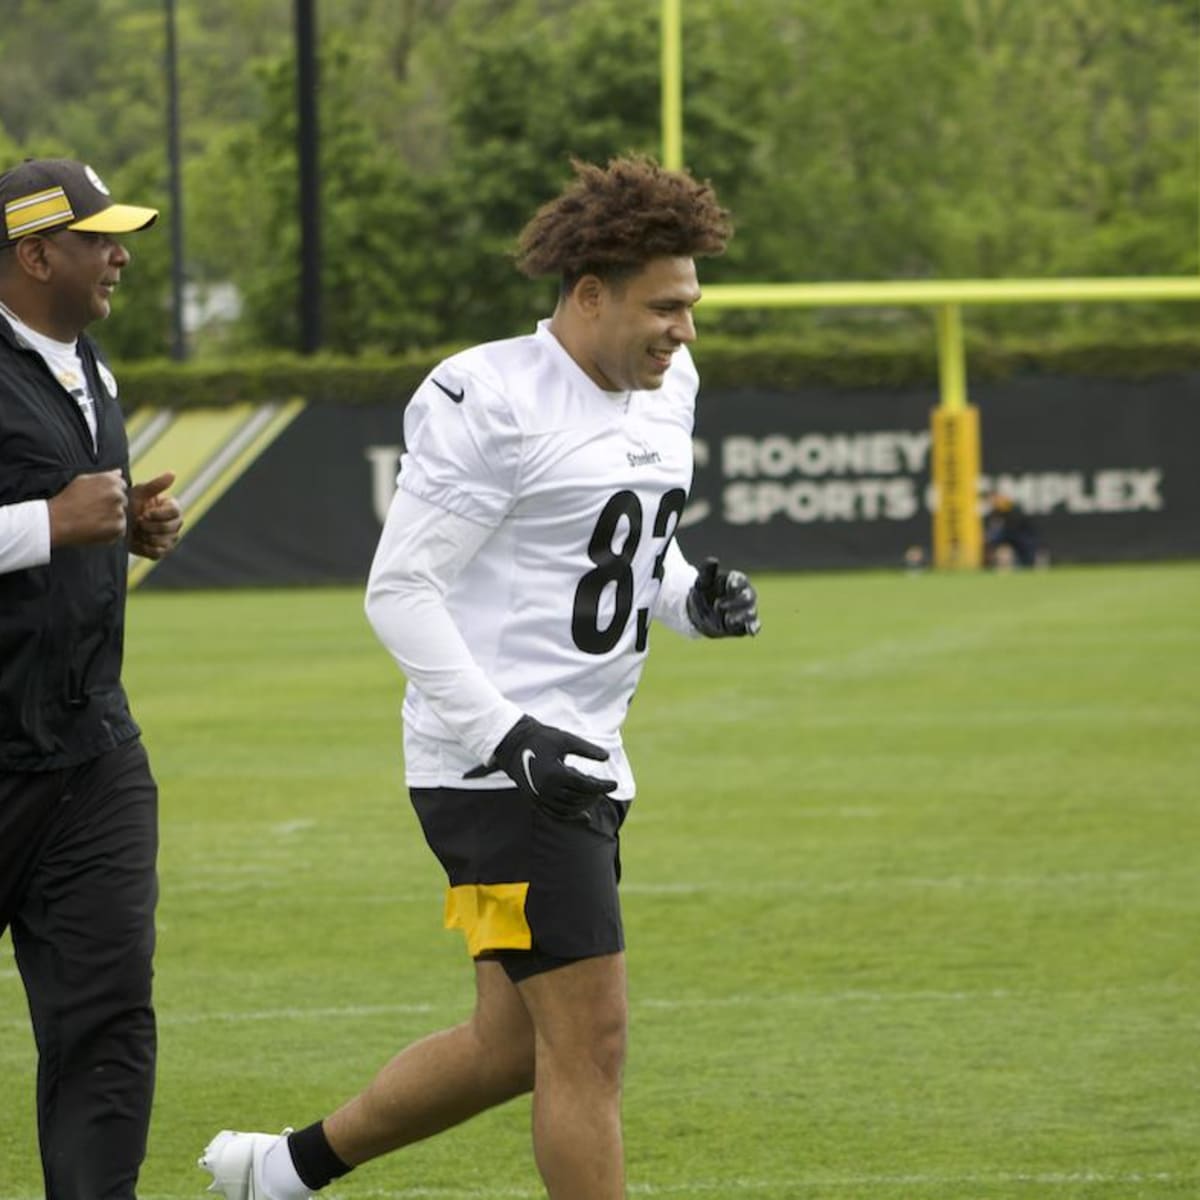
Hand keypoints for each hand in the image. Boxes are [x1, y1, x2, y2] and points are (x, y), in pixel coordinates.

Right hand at [47, 470, 127, 546]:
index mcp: (111, 481)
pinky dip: (111, 530)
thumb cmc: (68, 500)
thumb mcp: (83, 480)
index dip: (111, 493)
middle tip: (95, 510)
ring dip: (112, 518)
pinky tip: (97, 528)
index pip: (122, 486)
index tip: (100, 499)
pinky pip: (120, 529)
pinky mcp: (118, 527)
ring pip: (121, 515)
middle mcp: (117, 495)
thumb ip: (105, 475)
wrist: (58, 520)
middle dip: (113, 505)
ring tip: (94, 519)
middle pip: (123, 500)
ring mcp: (119, 511)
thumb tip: (119, 472)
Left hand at [129, 471, 182, 559]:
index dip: (160, 514)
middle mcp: (175, 524)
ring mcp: (170, 539)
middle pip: (171, 528)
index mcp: (173, 509)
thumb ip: (156, 485)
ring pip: (165, 541)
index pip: (175, 512)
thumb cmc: (129, 504)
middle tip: (137, 523)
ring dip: (147, 536)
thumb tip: (173, 473)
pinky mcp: (162, 551)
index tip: (145, 513)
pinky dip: (145, 547)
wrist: (116, 523)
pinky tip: (136, 540)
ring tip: (136, 531)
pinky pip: (158, 552)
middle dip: (151, 526)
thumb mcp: (140, 492)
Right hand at [471, 714, 617, 820]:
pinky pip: (555, 815)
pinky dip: (571, 818)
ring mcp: (539, 797)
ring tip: (594, 796)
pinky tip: (585, 818)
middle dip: (594, 794)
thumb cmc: (542, 738)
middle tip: (604, 787)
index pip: (586, 785)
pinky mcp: (534, 801)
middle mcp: (547, 789)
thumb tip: (607, 757)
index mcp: (556, 773)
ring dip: (585, 805)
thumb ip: (587, 749)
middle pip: (578, 798)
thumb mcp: (566, 739)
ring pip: (568, 809)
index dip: (603, 786)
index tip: (614, 784)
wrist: (513, 744)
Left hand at [686, 556, 760, 636]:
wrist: (700, 615)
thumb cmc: (704, 594)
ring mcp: (747, 609)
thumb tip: (713, 560)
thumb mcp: (702, 583)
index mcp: (735, 581)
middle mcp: (745, 594)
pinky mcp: (746, 624)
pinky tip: (752, 631)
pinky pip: (753, 625)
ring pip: (751, 611)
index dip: (736, 582)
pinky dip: (754, 627)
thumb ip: (707, 572)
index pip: (740, 579)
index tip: (729, 585)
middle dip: (735, 602)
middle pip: (747, 596)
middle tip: (717, 605)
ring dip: (741, 616)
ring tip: (727, 619)